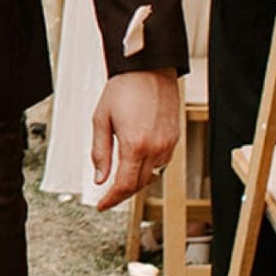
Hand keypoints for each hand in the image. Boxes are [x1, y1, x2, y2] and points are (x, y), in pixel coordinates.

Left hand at [89, 69, 180, 213]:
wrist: (150, 69)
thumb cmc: (125, 89)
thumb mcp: (101, 120)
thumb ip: (100, 152)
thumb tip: (100, 177)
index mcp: (135, 144)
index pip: (125, 185)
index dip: (112, 199)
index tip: (102, 205)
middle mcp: (156, 147)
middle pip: (139, 184)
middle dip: (122, 193)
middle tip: (107, 195)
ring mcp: (168, 144)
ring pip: (151, 175)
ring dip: (136, 180)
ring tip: (120, 178)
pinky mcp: (175, 139)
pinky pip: (161, 162)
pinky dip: (148, 167)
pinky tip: (137, 160)